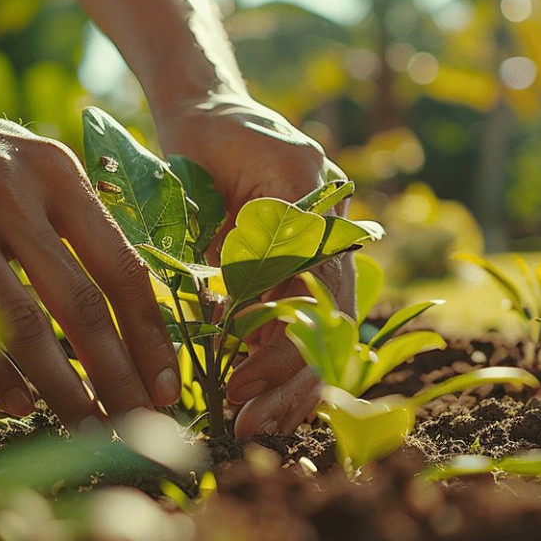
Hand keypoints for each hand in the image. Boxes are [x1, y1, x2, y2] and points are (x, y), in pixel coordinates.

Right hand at [0, 74, 179, 424]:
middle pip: (82, 302)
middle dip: (117, 375)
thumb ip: (70, 221)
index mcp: (56, 173)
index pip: (121, 265)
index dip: (150, 334)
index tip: (167, 386)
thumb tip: (126, 308)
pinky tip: (20, 405)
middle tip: (138, 427)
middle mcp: (11, 192)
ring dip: (63, 388)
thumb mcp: (25, 163)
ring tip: (87, 428)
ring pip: (25, 322)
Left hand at [154, 93, 354, 437]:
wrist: (209, 112)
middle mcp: (331, 239)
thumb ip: (249, 220)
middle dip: (291, 385)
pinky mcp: (290, 273)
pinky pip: (297, 331)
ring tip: (255, 428)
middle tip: (252, 426)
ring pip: (319, 338)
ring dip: (289, 389)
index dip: (284, 349)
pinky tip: (261, 407)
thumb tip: (240, 300)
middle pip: (327, 329)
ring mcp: (317, 258)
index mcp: (322, 210)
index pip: (317, 299)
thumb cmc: (215, 131)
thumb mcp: (229, 160)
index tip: (242, 382)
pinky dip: (280, 372)